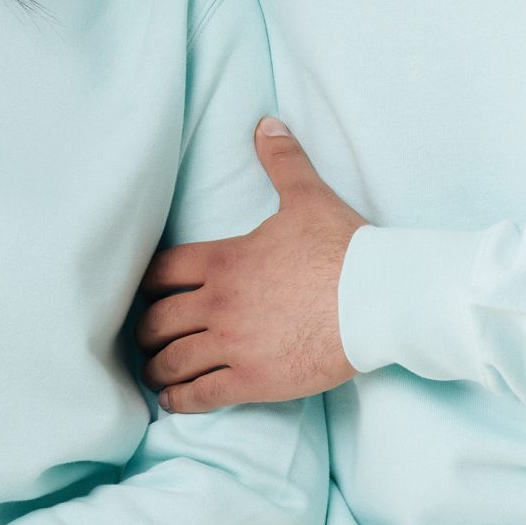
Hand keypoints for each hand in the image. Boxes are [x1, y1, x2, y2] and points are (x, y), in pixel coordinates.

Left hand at [136, 119, 364, 409]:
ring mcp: (233, 344)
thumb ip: (281, 160)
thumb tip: (267, 122)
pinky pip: (200, 396)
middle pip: (158, 319)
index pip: (162, 272)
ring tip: (156, 374)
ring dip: (157, 369)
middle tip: (148, 337)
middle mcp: (218, 303)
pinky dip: (180, 401)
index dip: (147, 285)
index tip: (146, 294)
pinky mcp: (252, 379)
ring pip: (172, 361)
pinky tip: (174, 402)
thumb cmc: (345, 249)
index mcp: (225, 260)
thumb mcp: (308, 197)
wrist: (379, 299)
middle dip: (147, 330)